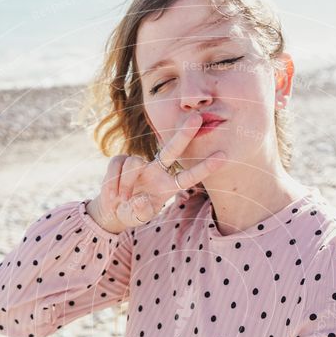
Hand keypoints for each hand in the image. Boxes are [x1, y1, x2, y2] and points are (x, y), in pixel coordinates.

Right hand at [95, 112, 225, 232]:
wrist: (111, 210)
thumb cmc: (132, 213)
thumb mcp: (138, 217)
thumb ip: (141, 211)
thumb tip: (139, 199)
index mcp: (168, 186)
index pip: (189, 176)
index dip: (205, 168)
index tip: (224, 156)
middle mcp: (157, 170)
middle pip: (172, 149)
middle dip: (184, 134)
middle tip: (197, 119)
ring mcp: (139, 164)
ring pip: (135, 163)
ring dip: (127, 184)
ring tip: (122, 199)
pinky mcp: (120, 160)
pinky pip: (118, 166)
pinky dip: (113, 183)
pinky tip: (112, 196)